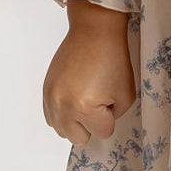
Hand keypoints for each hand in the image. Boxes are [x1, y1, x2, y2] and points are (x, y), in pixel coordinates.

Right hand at [42, 3, 136, 143]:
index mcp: (83, 107)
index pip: (102, 133)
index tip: (110, 98)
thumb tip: (97, 125)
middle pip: (79, 138)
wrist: (93, 32)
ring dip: (75, 121)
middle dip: (91, 124)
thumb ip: (113, 117)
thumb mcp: (125, 95)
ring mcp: (51, 98)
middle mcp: (62, 105)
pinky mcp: (45, 90)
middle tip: (97, 100)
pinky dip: (63, 113)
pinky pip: (51, 117)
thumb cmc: (112, 59)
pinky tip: (74, 97)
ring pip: (62, 131)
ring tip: (84, 99)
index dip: (110, 117)